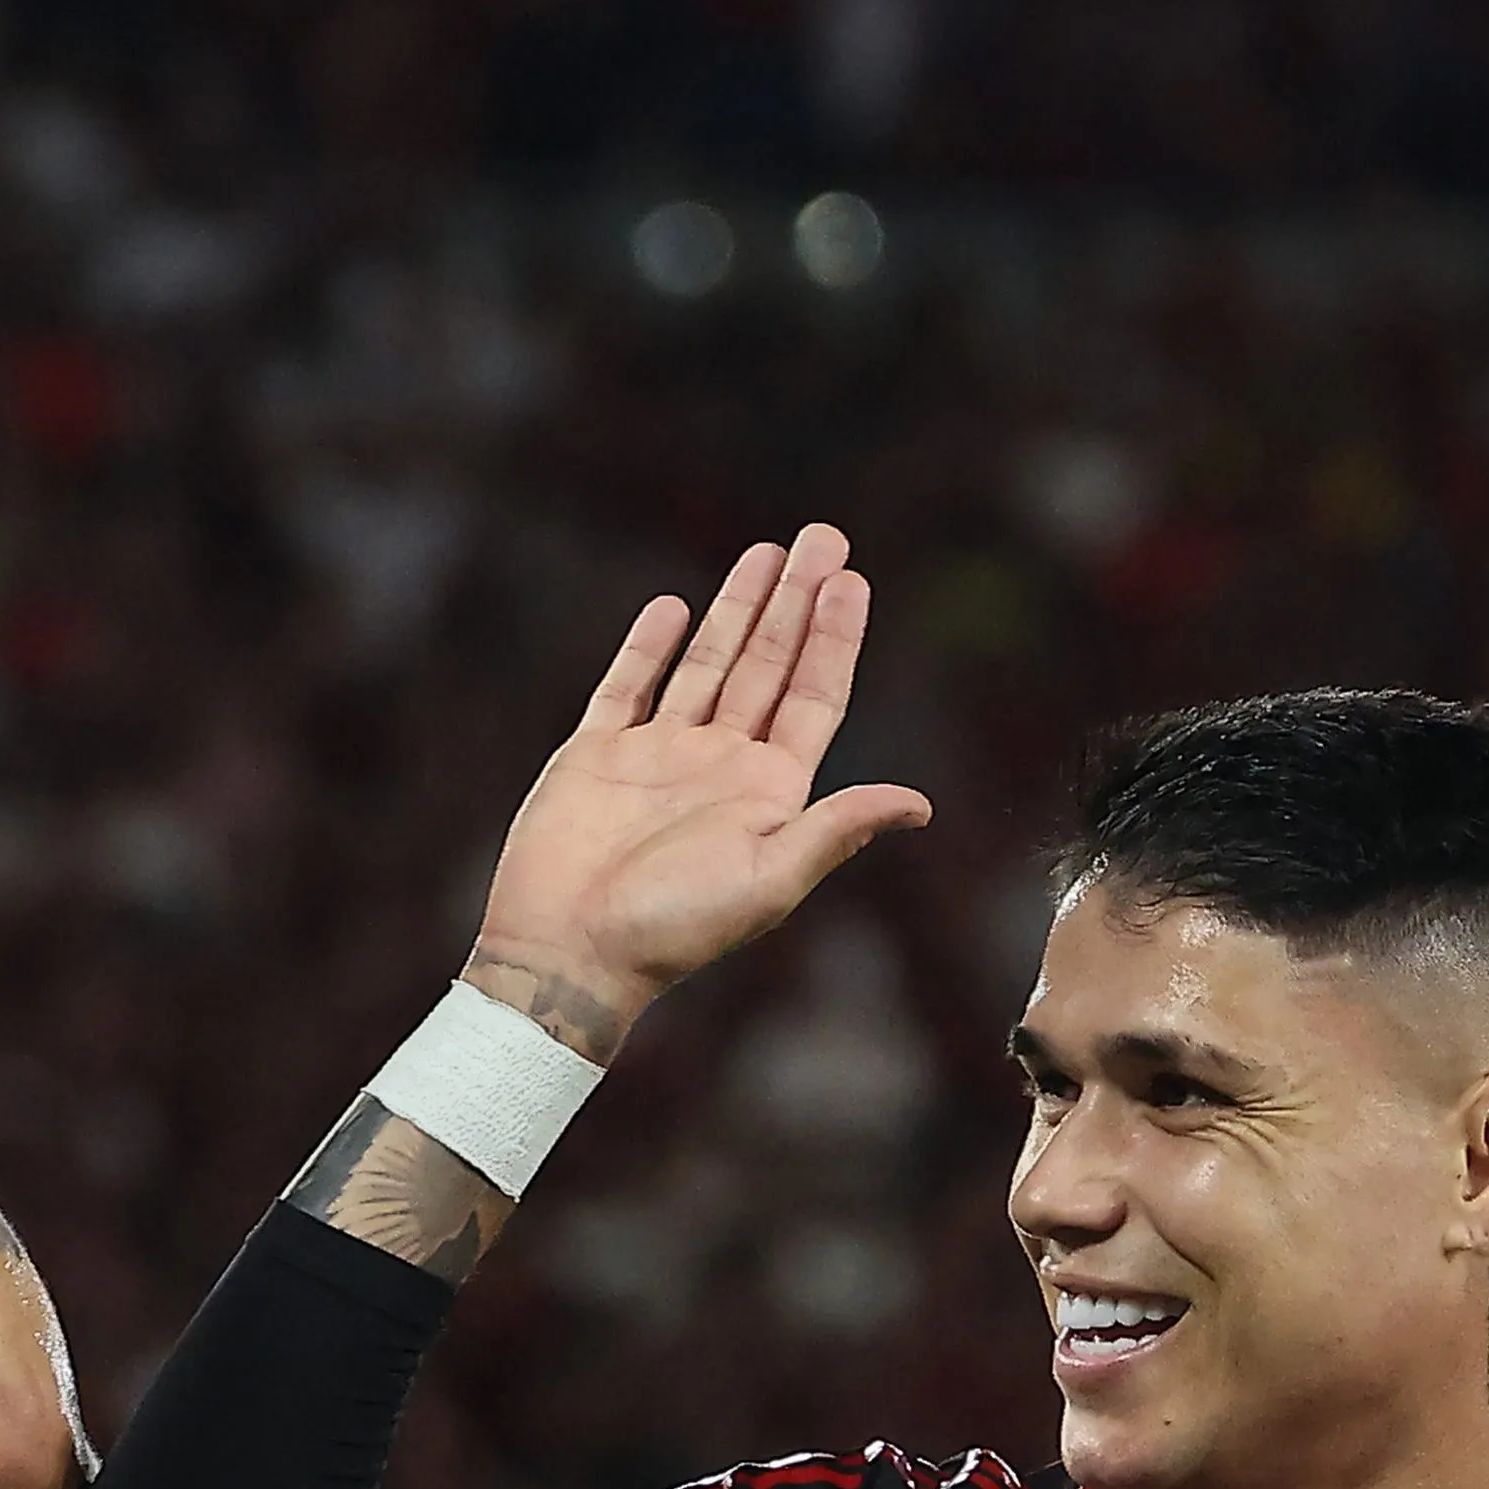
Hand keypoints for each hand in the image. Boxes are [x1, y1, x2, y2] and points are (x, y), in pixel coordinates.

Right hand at [467, 529, 932, 1052]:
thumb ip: (838, 830)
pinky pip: (627, 686)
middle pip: (769, 666)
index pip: (813, 698)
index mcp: (767, 793)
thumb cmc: (673, 930)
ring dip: (737, 608)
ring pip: (708, 665)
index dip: (835, 638)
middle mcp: (719, 767)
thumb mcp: (771, 879)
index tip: (851, 580)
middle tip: (823, 536)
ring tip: (765, 551)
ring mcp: (658, 757)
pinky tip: (674, 607)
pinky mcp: (596, 757)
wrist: (569, 952)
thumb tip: (920, 803)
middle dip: (796, 600)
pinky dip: (649, 646)